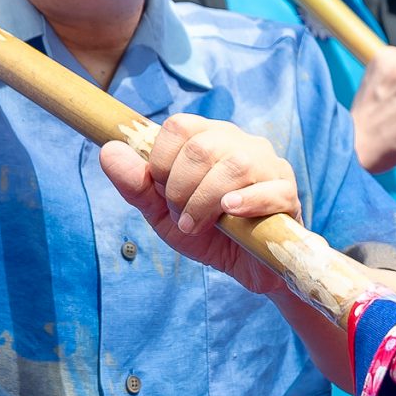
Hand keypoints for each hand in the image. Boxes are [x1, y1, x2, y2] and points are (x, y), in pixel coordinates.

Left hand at [99, 115, 301, 297]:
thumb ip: (135, 184)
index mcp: (208, 139)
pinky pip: (269, 189)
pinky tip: (229, 214)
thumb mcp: (162, 213)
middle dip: (180, 189)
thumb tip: (107, 150)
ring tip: (199, 225)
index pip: (178, 126)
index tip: (162, 194)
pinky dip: (245, 202)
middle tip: (182, 218)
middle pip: (201, 147)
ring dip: (205, 201)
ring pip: (234, 165)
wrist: (246, 269)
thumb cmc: (207, 233)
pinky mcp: (288, 193)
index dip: (161, 162)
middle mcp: (239, 143)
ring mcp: (268, 165)